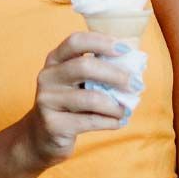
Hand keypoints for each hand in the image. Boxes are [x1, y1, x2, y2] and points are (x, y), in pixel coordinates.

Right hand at [17, 31, 134, 171]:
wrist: (42, 135)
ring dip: (115, 104)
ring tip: (126, 109)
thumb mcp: (77, 82)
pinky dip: (110, 121)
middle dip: (115, 74)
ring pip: (90, 98)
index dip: (101, 42)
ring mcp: (47, 100)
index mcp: (55, 59)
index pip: (76, 42)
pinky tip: (118, 121)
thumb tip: (135, 66)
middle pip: (84, 67)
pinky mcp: (53, 124)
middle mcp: (47, 76)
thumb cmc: (70, 103)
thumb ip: (99, 71)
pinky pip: (90, 120)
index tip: (125, 49)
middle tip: (136, 83)